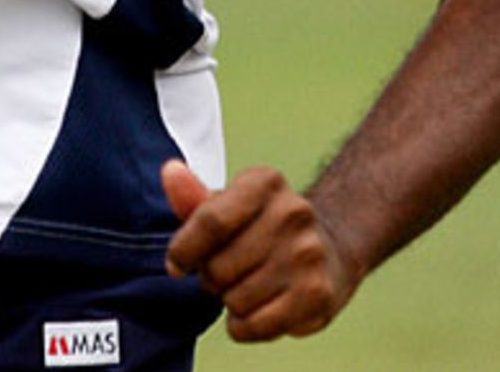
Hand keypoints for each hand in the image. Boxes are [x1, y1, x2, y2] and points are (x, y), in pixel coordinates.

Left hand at [162, 159, 359, 342]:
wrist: (329, 249)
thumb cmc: (261, 227)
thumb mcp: (228, 206)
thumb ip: (193, 198)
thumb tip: (170, 172)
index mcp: (265, 182)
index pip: (210, 221)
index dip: (184, 249)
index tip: (176, 264)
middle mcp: (293, 212)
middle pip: (218, 266)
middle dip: (211, 277)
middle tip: (228, 270)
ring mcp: (308, 253)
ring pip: (235, 300)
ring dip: (231, 301)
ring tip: (248, 285)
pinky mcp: (317, 293)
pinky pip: (255, 326)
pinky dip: (244, 326)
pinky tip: (257, 308)